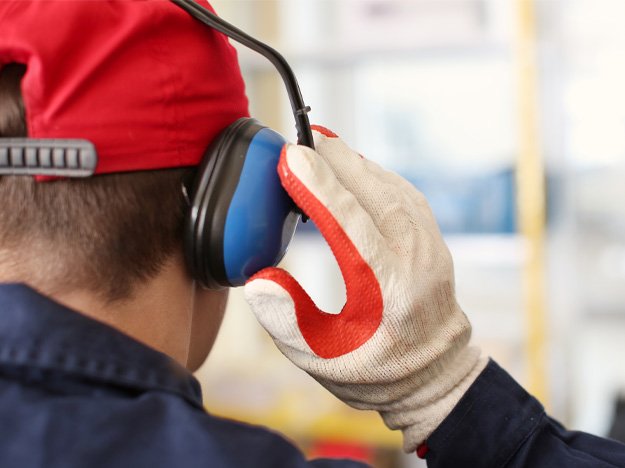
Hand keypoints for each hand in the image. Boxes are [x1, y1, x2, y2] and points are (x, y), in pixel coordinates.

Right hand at [244, 126, 486, 451]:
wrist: (435, 373)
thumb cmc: (376, 369)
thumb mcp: (322, 359)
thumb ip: (287, 320)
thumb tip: (259, 277)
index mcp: (390, 287)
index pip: (350, 223)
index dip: (318, 186)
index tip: (290, 156)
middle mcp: (416, 256)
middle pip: (371, 191)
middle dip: (331, 160)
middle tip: (295, 140)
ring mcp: (428, 241)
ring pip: (387, 184)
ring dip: (350, 162)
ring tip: (315, 147)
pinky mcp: (429, 233)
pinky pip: (398, 189)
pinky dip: (369, 172)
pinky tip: (347, 167)